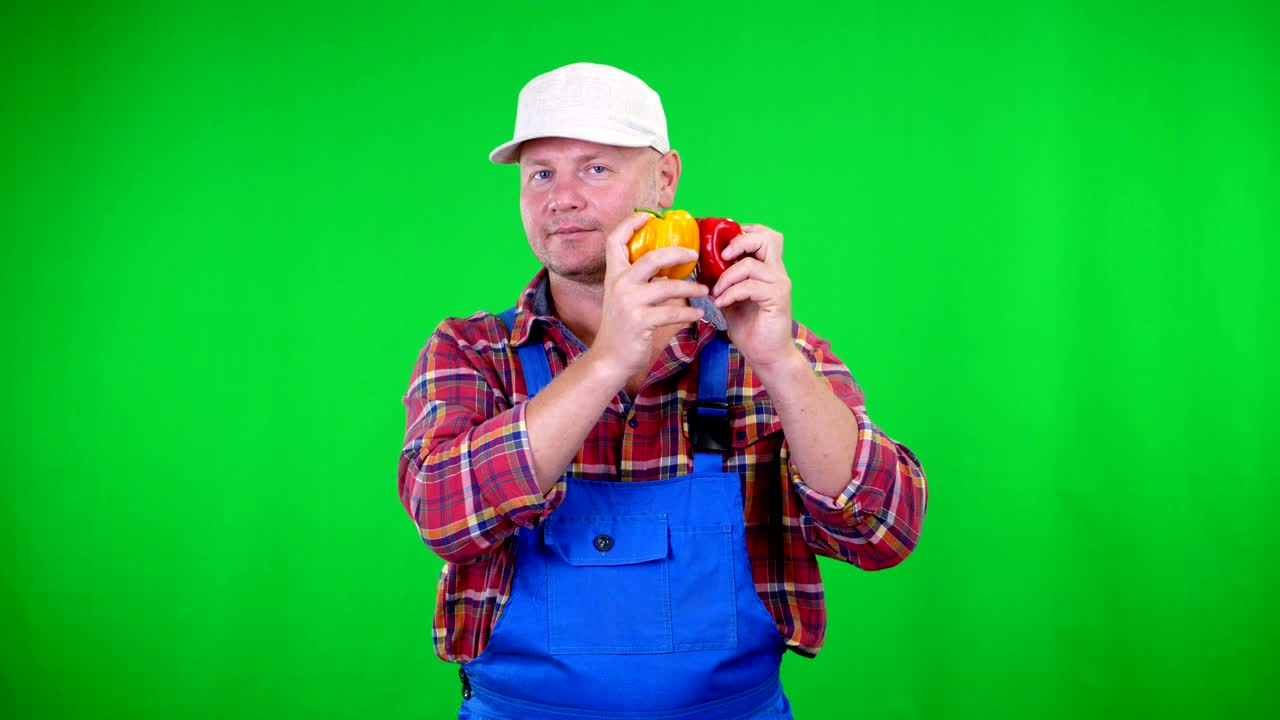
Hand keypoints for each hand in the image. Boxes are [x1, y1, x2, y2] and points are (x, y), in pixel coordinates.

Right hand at [592, 212, 709, 382]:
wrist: (610, 358)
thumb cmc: (622, 326)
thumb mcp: (622, 297)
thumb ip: (637, 279)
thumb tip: (666, 264)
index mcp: (614, 274)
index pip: (615, 240)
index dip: (630, 224)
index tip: (649, 216)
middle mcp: (620, 284)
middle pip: (651, 258)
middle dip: (677, 253)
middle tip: (694, 254)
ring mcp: (629, 303)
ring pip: (667, 287)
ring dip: (691, 289)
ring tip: (704, 291)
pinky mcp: (640, 321)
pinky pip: (672, 313)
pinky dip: (689, 314)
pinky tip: (699, 315)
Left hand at [710, 223, 799, 369]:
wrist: (767, 355)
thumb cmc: (749, 327)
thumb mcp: (730, 297)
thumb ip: (722, 280)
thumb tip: (697, 267)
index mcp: (767, 268)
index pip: (764, 235)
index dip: (744, 231)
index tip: (722, 245)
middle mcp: (777, 272)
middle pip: (768, 237)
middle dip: (739, 242)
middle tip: (721, 257)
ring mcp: (779, 284)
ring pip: (751, 263)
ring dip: (727, 276)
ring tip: (716, 291)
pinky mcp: (778, 299)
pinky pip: (749, 286)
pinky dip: (731, 293)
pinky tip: (721, 304)